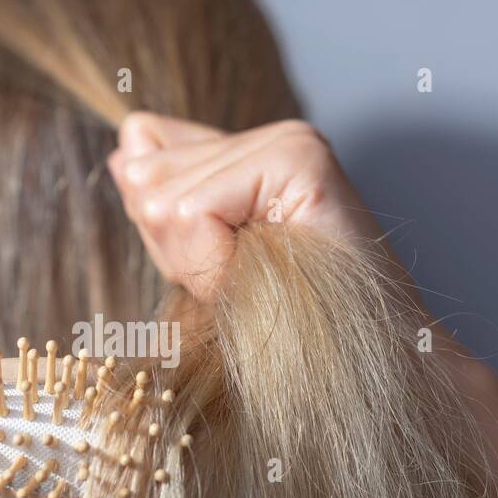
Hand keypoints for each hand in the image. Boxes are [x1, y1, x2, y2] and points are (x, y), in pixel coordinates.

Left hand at [107, 113, 386, 298]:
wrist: (374, 363)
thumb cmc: (292, 323)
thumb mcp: (206, 264)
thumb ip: (166, 202)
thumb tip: (123, 153)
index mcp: (249, 149)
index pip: (142, 155)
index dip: (165, 231)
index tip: (225, 265)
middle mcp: (272, 134)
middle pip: (147, 177)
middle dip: (176, 248)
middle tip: (242, 276)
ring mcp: (289, 140)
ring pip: (163, 198)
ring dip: (197, 262)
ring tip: (259, 275)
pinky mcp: (300, 159)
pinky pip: (193, 209)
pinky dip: (212, 260)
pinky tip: (267, 268)